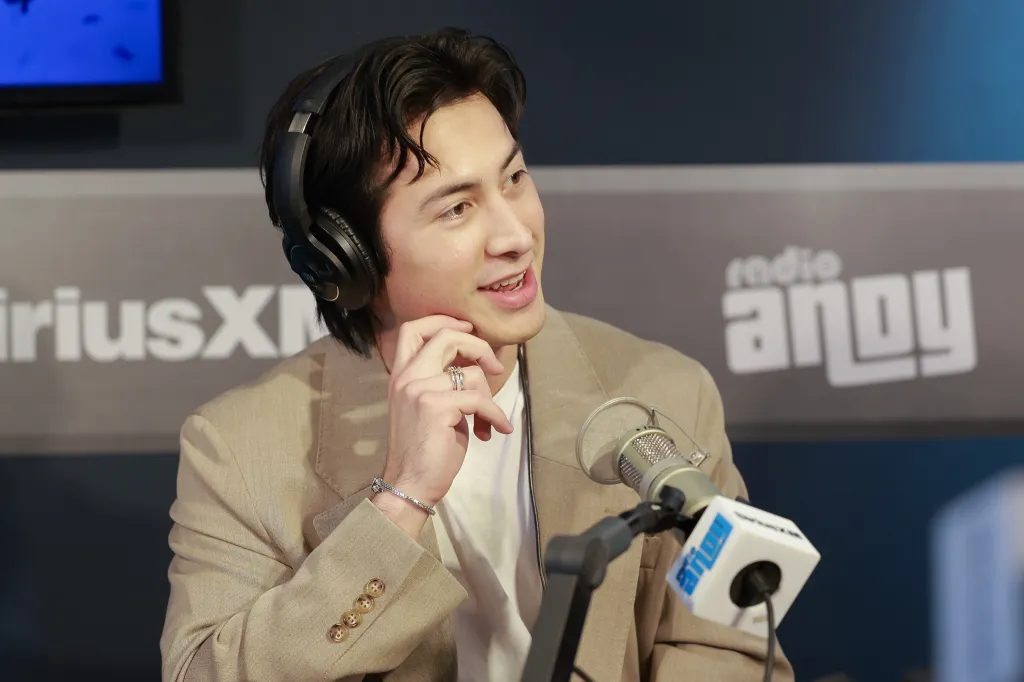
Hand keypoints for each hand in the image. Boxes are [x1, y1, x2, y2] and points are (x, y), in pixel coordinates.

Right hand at [372, 316, 513, 537]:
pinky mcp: (436, 406)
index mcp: (400, 376)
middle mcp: (406, 377)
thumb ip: (442, 383)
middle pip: (445, 336)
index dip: (443, 321)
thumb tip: (474, 367)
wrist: (410, 484)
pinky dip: (494, 415)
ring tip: (488, 421)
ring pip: (470, 373)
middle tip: (494, 366)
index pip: (413, 329)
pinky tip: (497, 430)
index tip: (467, 329)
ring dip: (489, 397)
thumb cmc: (424, 450)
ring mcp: (419, 389)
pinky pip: (479, 399)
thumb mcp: (429, 407)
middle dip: (478, 346)